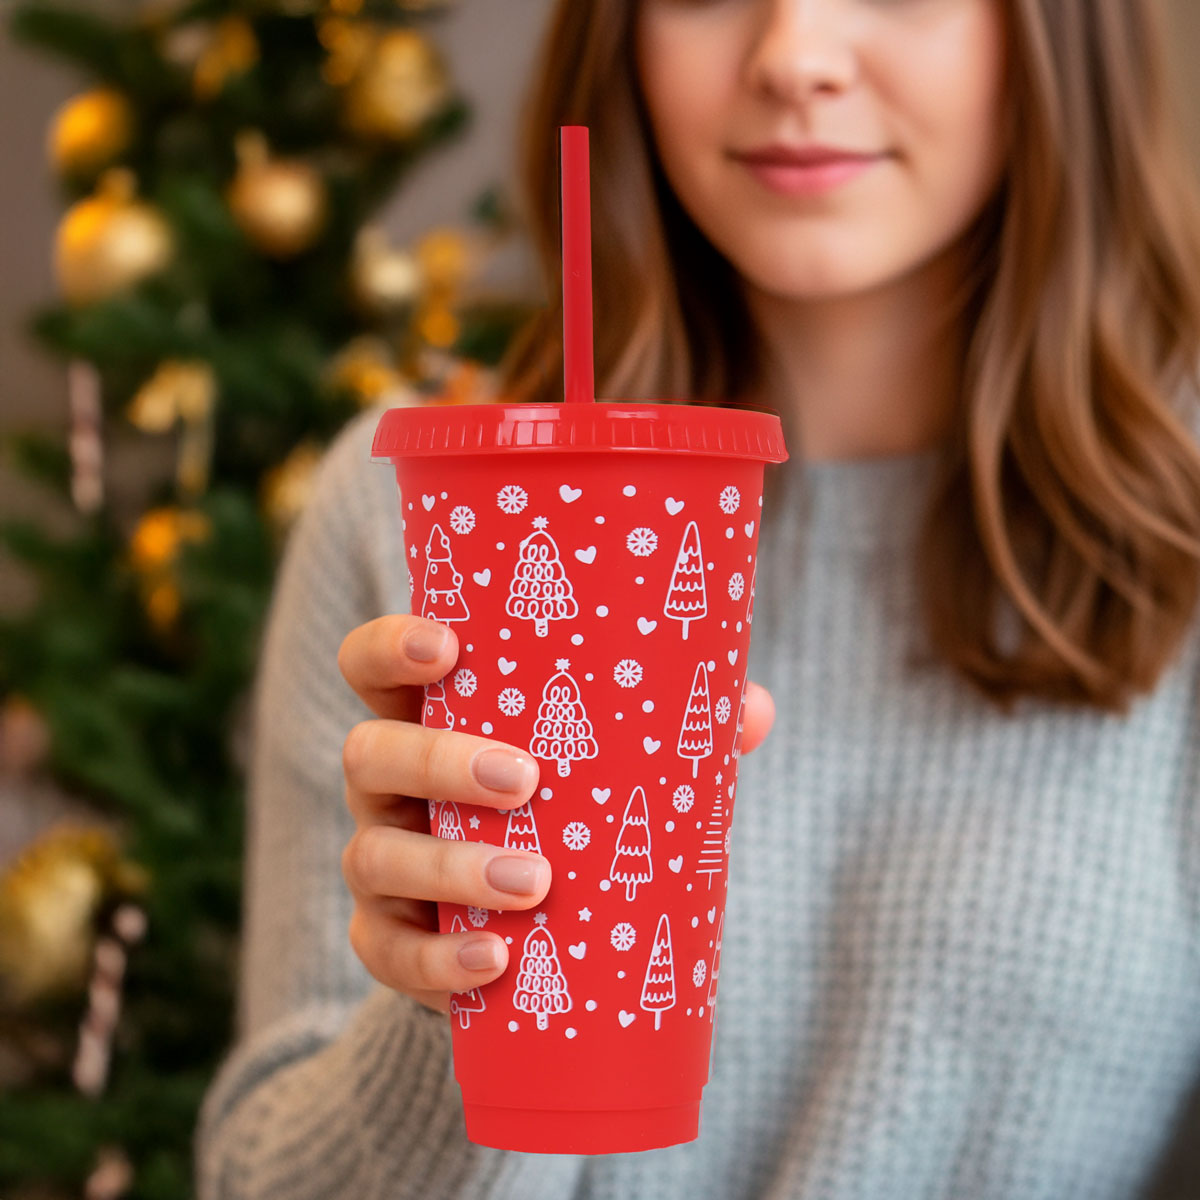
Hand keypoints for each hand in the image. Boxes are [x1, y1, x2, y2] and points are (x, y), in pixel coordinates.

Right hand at [337, 614, 774, 1016]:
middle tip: (525, 779)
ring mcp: (380, 862)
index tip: (447, 646)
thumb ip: (670, 731)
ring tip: (536, 884)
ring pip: (374, 854)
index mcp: (429, 719)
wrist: (531, 925)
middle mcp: (388, 786)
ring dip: (453, 867)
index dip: (391, 646)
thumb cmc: (566, 811)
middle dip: (440, 762)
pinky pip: (386, 952)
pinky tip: (495, 960)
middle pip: (371, 755)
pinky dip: (439, 959)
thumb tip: (751, 710)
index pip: (373, 665)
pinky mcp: (389, 940)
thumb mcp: (606, 763)